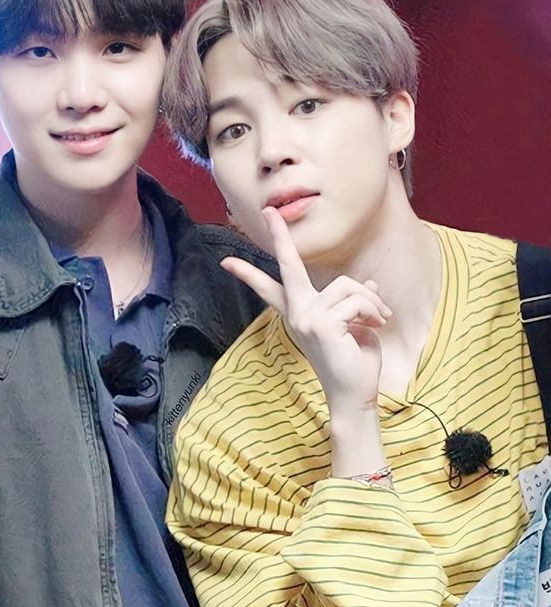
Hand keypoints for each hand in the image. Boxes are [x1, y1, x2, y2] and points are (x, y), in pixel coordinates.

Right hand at [220, 206, 390, 415]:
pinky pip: (355, 301)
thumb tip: (370, 283)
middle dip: (280, 237)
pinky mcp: (321, 325)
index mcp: (300, 313)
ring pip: (348, 286)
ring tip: (379, 319)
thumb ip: (355, 303)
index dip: (249, 274)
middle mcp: (298, 313)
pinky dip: (373, 311)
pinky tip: (375, 326)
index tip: (226, 261)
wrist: (355, 394)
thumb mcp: (358, 325)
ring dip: (371, 302)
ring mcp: (306, 318)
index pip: (271, 289)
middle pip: (289, 266)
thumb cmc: (355, 362)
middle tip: (269, 212)